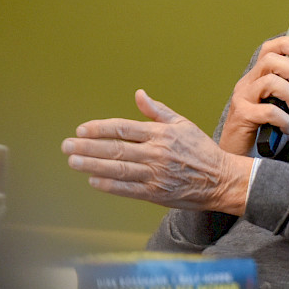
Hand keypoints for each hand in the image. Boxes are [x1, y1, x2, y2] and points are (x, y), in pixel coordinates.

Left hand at [61, 89, 253, 214]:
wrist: (222, 179)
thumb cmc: (201, 150)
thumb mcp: (183, 124)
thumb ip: (158, 111)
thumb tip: (139, 95)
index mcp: (161, 134)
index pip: (123, 128)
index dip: (99, 129)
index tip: (81, 130)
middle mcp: (156, 153)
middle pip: (115, 149)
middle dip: (87, 147)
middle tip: (66, 146)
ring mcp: (156, 174)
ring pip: (118, 169)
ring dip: (92, 165)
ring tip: (73, 162)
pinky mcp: (156, 193)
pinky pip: (128, 189)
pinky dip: (110, 185)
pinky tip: (94, 181)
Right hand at [218, 36, 288, 155]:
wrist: (238, 155)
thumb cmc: (260, 129)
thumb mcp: (282, 105)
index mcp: (256, 77)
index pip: (267, 50)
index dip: (285, 44)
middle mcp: (247, 84)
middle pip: (270, 61)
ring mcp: (243, 98)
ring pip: (270, 83)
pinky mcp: (242, 116)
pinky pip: (269, 111)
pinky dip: (285, 120)